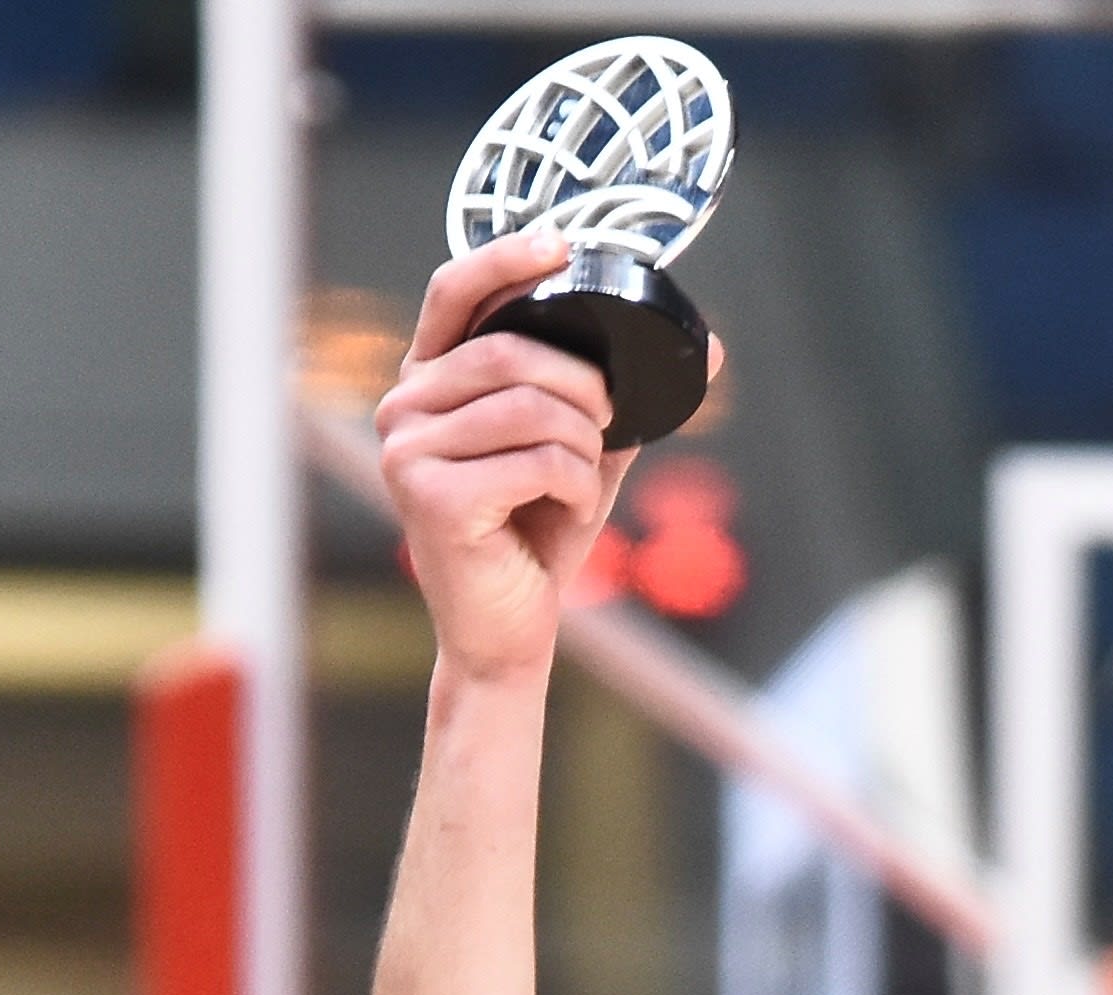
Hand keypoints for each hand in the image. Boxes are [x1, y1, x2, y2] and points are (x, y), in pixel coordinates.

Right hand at [377, 232, 716, 681]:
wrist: (509, 629)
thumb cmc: (539, 534)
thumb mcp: (585, 450)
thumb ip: (625, 395)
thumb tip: (708, 348)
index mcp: (430, 381)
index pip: (454, 293)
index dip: (505, 258)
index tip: (564, 247)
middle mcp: (403, 407)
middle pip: (510, 351)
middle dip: (584, 386)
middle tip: (607, 424)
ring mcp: (406, 450)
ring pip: (529, 407)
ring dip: (583, 444)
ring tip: (581, 478)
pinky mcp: (428, 495)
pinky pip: (533, 459)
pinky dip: (575, 483)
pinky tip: (568, 507)